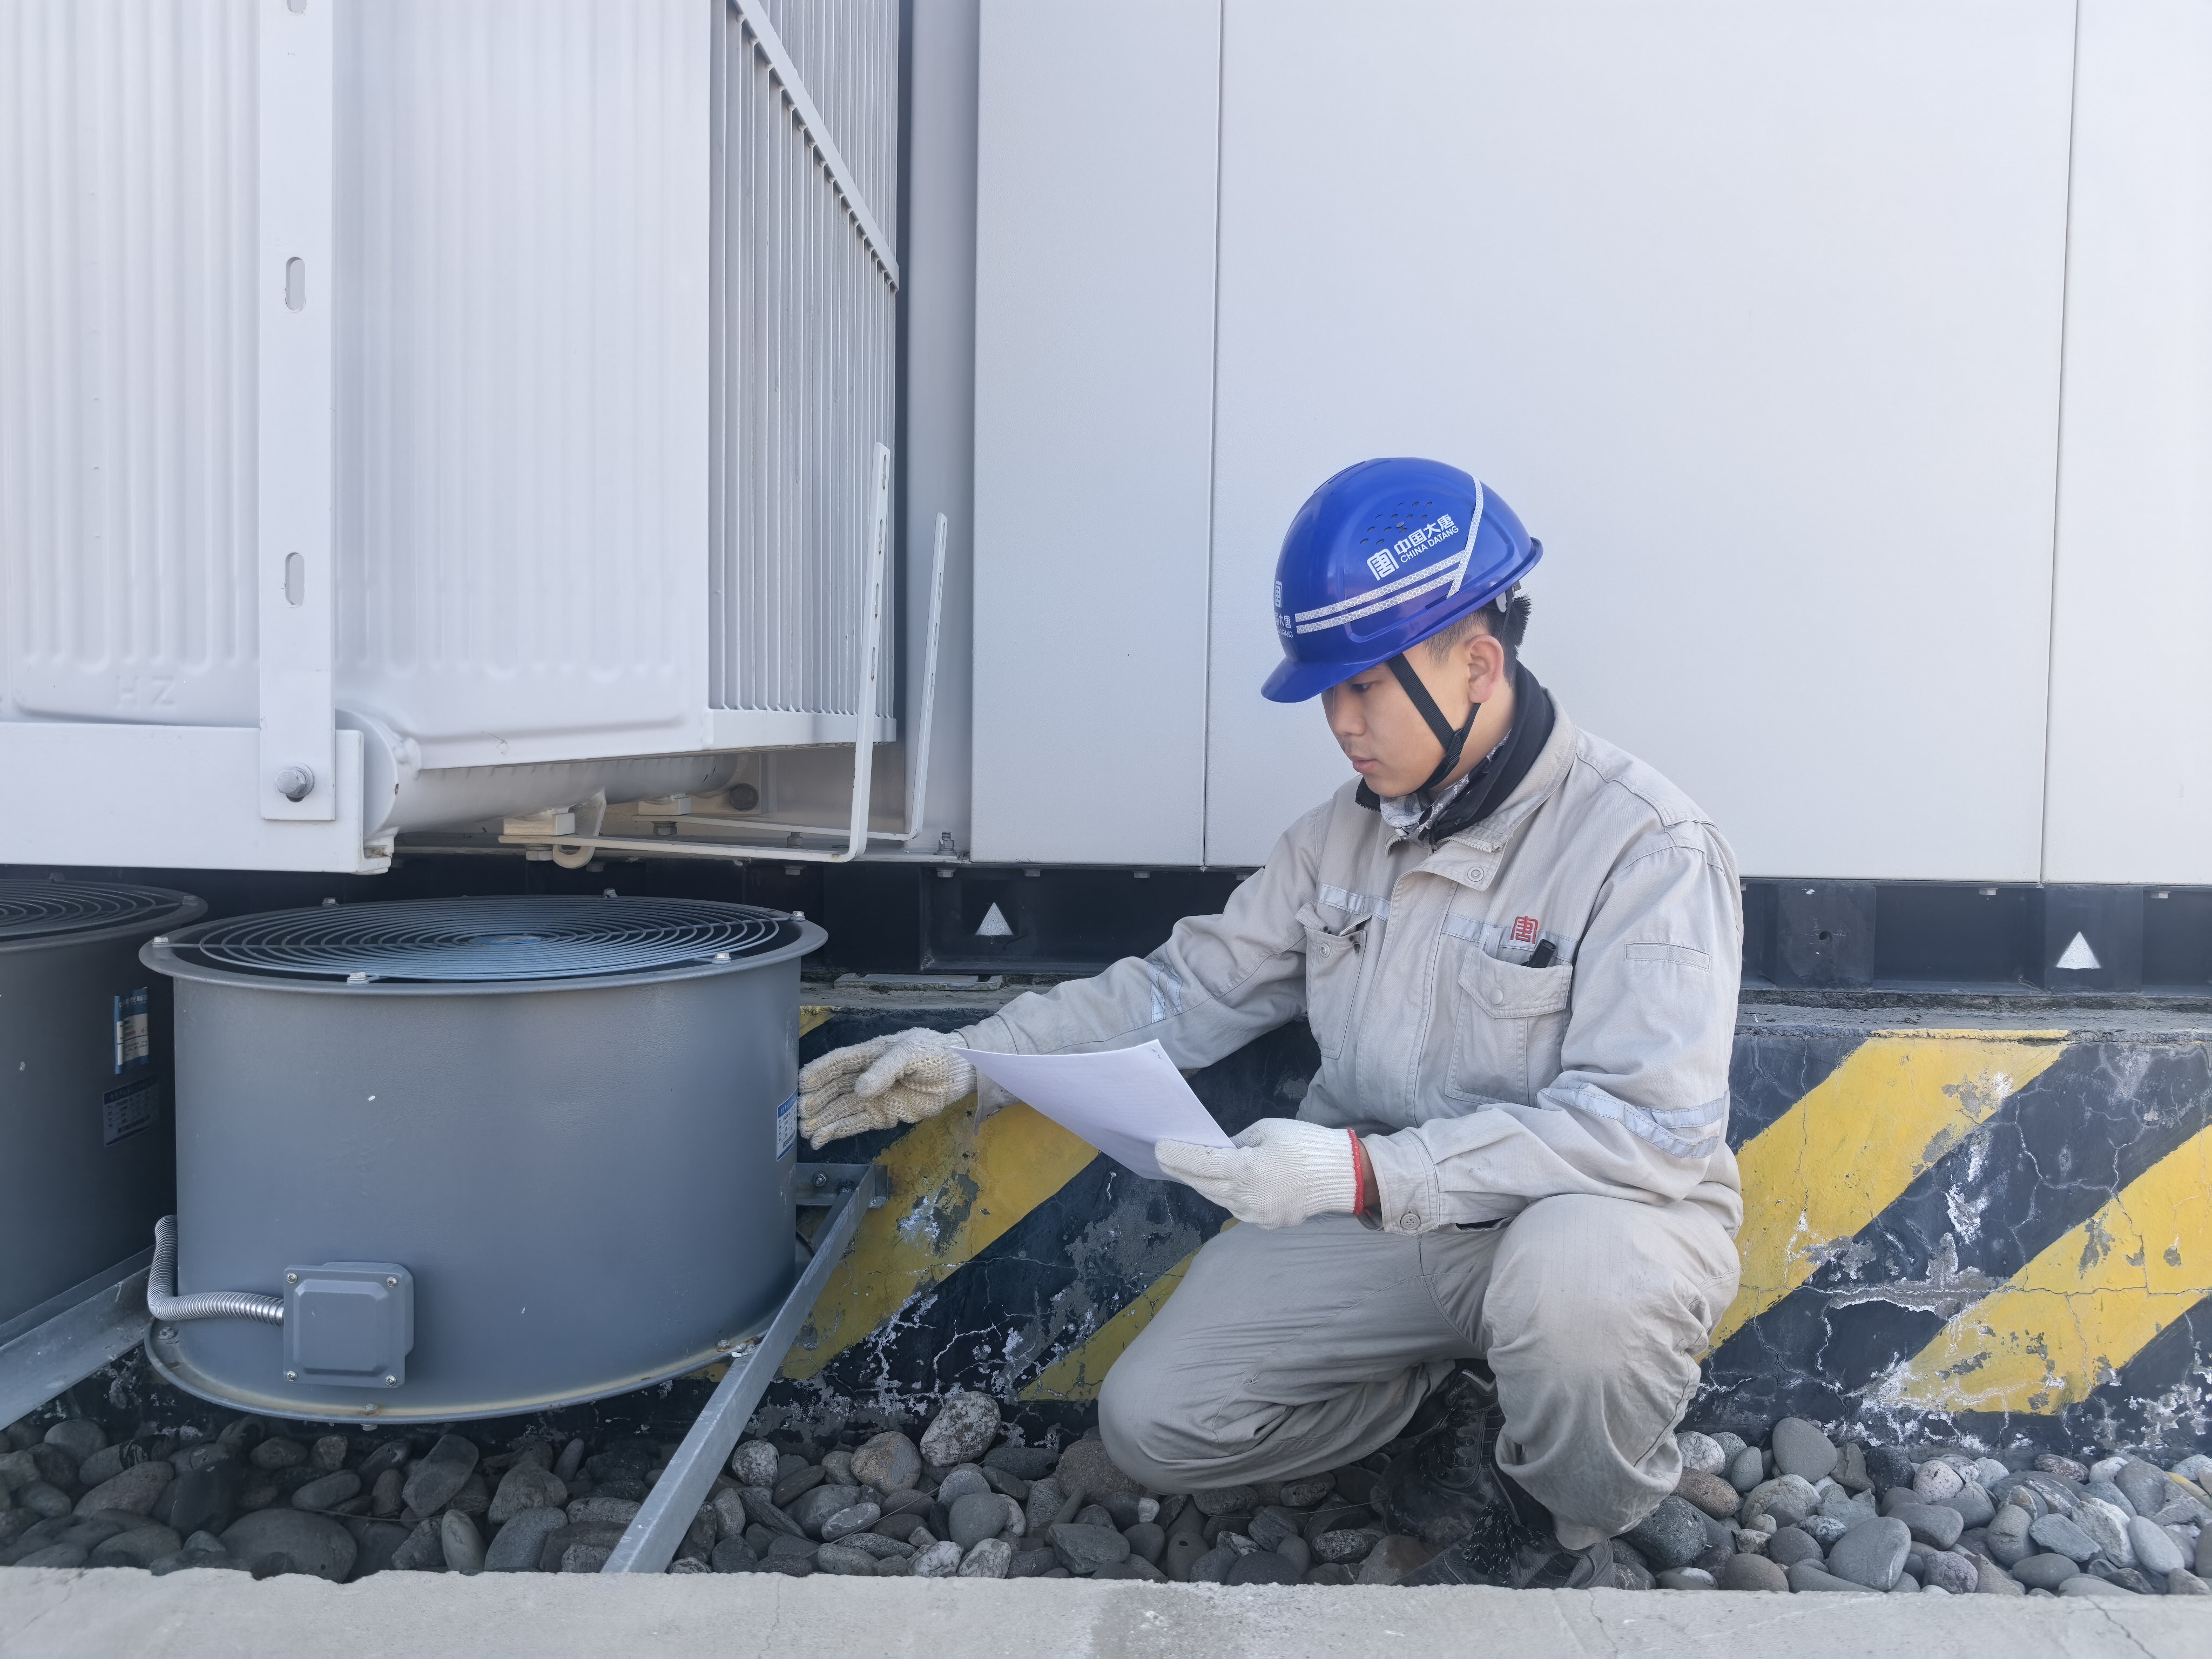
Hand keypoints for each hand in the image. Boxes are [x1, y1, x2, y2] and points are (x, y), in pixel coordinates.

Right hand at [799, 1028, 975, 1146]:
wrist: (960, 1073)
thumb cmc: (935, 1054)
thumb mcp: (910, 1053)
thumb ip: (884, 1070)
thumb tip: (860, 1090)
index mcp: (870, 1055)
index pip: (838, 1063)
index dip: (819, 1073)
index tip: (801, 1084)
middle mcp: (867, 1077)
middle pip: (834, 1089)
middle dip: (816, 1101)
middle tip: (799, 1114)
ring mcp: (874, 1098)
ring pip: (841, 1109)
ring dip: (822, 1120)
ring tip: (804, 1131)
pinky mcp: (883, 1116)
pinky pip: (856, 1124)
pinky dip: (837, 1132)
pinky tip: (821, 1139)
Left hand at [1154, 1118, 1359, 1227]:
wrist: (1344, 1175)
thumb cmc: (1306, 1144)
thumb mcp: (1267, 1129)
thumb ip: (1236, 1143)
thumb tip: (1217, 1151)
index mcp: (1244, 1170)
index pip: (1197, 1163)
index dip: (1174, 1155)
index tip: (1158, 1149)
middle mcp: (1245, 1197)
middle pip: (1202, 1184)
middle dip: (1182, 1170)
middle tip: (1166, 1158)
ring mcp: (1255, 1215)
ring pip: (1218, 1199)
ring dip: (1203, 1184)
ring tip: (1190, 1170)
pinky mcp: (1266, 1223)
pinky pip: (1237, 1208)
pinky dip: (1227, 1195)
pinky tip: (1223, 1184)